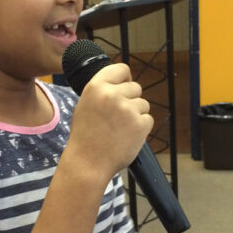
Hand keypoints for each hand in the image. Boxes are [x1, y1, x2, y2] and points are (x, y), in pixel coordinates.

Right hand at [65, 62, 152, 178]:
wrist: (88, 163)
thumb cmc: (85, 136)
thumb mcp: (85, 105)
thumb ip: (103, 92)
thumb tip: (122, 83)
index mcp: (96, 87)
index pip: (122, 69)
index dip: (125, 79)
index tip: (124, 87)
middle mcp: (112, 94)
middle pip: (135, 87)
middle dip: (131, 100)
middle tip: (118, 117)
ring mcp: (128, 109)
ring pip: (143, 104)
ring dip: (136, 115)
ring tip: (120, 129)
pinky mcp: (140, 124)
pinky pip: (148, 119)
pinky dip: (141, 128)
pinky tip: (127, 137)